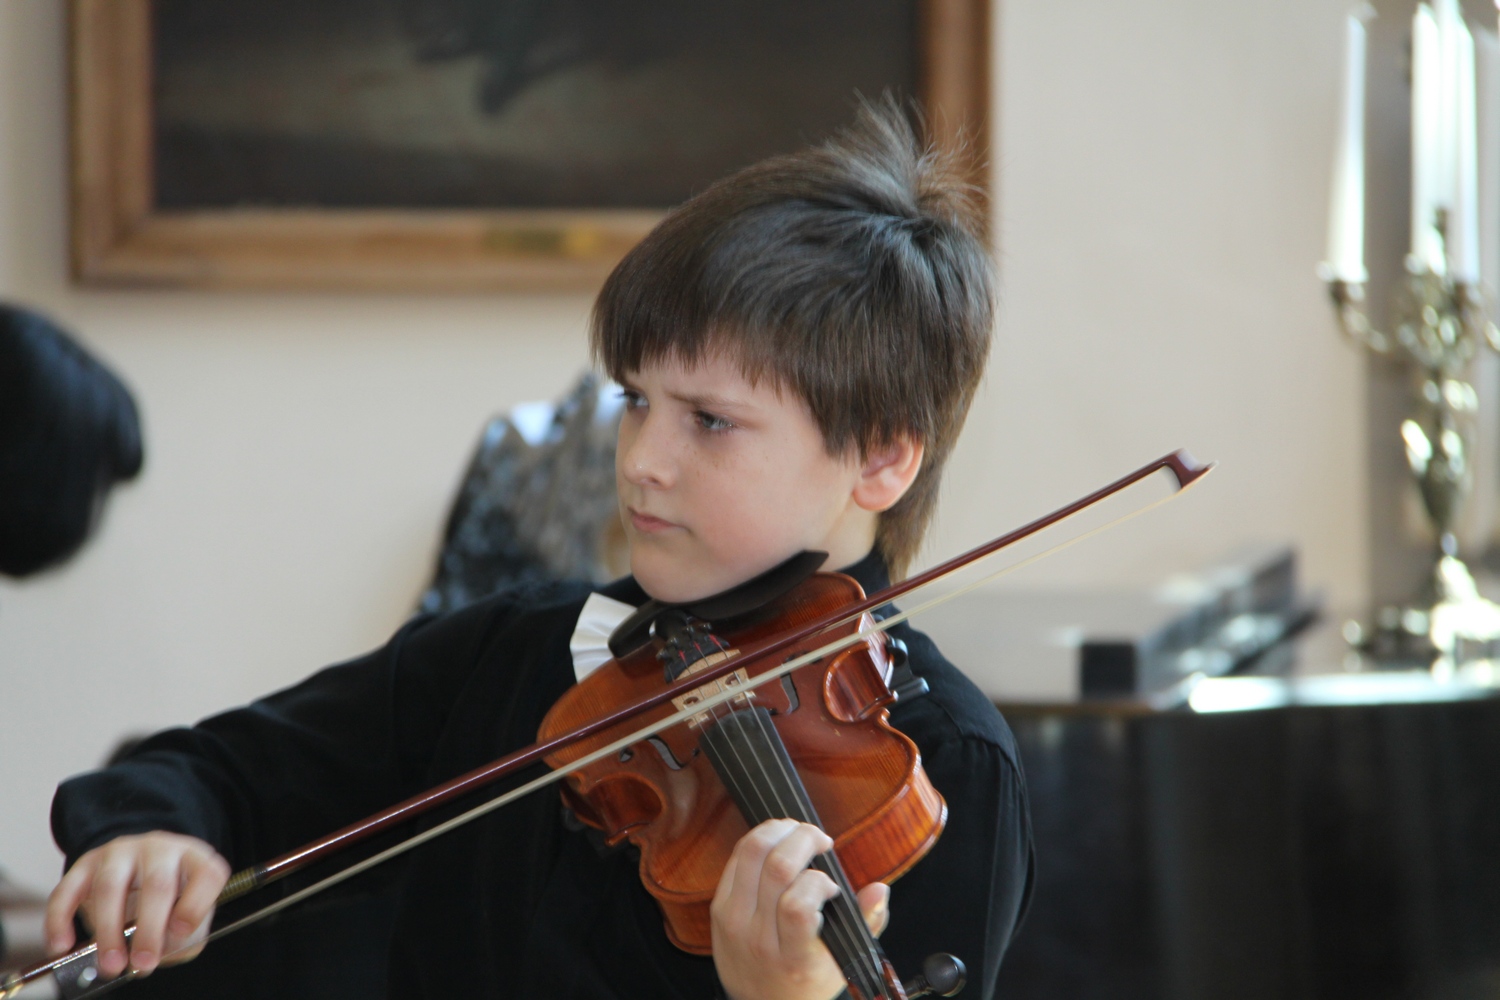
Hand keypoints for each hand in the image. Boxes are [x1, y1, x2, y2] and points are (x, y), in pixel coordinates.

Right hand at [44, 832, 228, 978]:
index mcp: (195, 859)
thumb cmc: (171, 901)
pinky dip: (61, 920)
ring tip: (111, 963)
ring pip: (111, 886)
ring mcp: (122, 851)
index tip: (181, 932)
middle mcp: (161, 848)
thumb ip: (182, 937)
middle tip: (143, 962)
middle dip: (149, 929)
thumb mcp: (189, 918)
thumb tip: (157, 952)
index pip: (207, 873)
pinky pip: (68, 889)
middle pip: (157, 884)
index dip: (196, 904)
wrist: (140, 870)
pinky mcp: (86, 863)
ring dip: (108, 930)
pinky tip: (62, 945)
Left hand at [711, 819, 889, 999]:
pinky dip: (759, 841)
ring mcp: (734, 920)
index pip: (797, 907)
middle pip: (776, 869)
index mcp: (792, 956)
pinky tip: (776, 843)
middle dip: (803, 839)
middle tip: (820, 839)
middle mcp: (758, 937)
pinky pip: (735, 858)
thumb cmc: (805, 979)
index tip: (830, 886)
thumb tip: (880, 889)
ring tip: (798, 832)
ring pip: (751, 854)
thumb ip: (867, 923)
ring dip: (779, 830)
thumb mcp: (842, 962)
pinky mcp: (718, 906)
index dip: (818, 883)